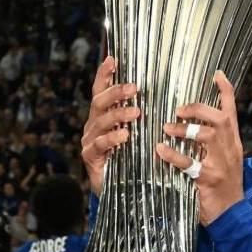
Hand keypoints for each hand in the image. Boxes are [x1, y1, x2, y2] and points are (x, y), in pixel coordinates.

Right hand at [81, 57, 140, 193]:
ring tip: (136, 112)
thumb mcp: (141, 136)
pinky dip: (112, 138)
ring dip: (118, 114)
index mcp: (105, 116)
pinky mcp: (90, 157)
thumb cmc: (134, 160)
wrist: (125, 192)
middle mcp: (94, 125)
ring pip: (100, 121)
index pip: (101, 91)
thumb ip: (143, 119)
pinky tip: (124, 136)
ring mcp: (90, 141)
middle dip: (116, 92)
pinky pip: (99, 144)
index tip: (112, 59)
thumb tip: (162, 97)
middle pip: (99, 102)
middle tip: (134, 88)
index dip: (104, 75)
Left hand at [157, 71, 243, 224]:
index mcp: (234, 142)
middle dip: (198, 110)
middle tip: (178, 109)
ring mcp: (221, 165)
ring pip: (208, 136)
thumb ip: (216, 140)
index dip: (226, 91)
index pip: (232, 111)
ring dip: (185, 129)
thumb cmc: (224, 185)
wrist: (233, 214)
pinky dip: (173, 155)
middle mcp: (230, 149)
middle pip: (220, 119)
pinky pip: (190, 164)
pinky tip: (160, 150)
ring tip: (167, 128)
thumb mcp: (226, 158)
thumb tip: (197, 122)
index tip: (217, 74)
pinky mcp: (209, 180)